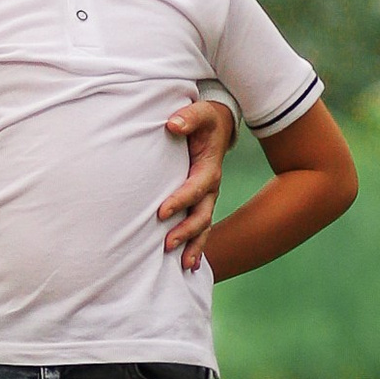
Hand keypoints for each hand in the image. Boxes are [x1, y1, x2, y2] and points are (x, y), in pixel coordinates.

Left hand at [158, 96, 236, 268]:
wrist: (217, 127)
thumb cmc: (205, 121)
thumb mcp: (201, 113)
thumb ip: (188, 117)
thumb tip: (173, 125)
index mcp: (209, 168)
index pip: (195, 188)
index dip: (180, 200)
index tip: (162, 212)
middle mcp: (211, 187)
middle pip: (202, 214)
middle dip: (187, 231)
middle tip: (168, 243)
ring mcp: (208, 198)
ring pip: (204, 226)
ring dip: (194, 244)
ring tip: (183, 263)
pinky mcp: (202, 203)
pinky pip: (202, 228)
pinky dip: (197, 246)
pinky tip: (189, 265)